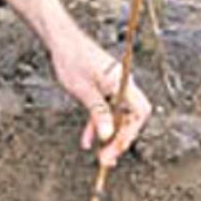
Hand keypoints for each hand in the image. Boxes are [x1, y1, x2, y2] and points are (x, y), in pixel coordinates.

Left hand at [0, 0, 152, 166]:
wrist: (61, 41)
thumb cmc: (72, 59)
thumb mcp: (83, 90)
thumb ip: (98, 113)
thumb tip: (108, 136)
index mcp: (123, 82)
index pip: (140, 112)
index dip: (131, 132)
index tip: (116, 148)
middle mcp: (122, 84)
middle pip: (130, 117)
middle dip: (119, 139)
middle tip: (106, 159)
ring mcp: (113, 87)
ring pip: (117, 117)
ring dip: (109, 136)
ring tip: (100, 156)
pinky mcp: (103, 88)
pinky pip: (105, 111)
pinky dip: (98, 125)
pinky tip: (87, 140)